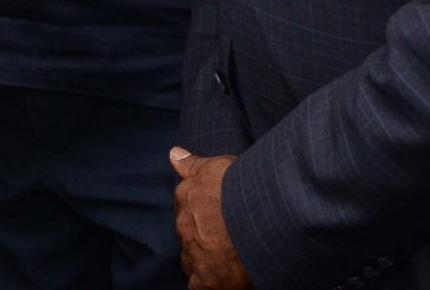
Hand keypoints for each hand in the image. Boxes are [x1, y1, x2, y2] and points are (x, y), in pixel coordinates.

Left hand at [171, 148, 251, 289]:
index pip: (186, 208)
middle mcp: (184, 227)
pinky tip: (219, 282)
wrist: (255, 218)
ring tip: (225, 261)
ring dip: (203, 260)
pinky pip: (198, 286)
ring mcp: (193, 254)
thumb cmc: (238, 188)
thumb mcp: (215, 167)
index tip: (215, 216)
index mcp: (185, 199)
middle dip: (202, 237)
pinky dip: (206, 285)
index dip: (202, 214)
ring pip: (191, 260)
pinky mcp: (206, 279)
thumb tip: (173, 154)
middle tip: (224, 239)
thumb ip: (193, 165)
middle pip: (188, 235)